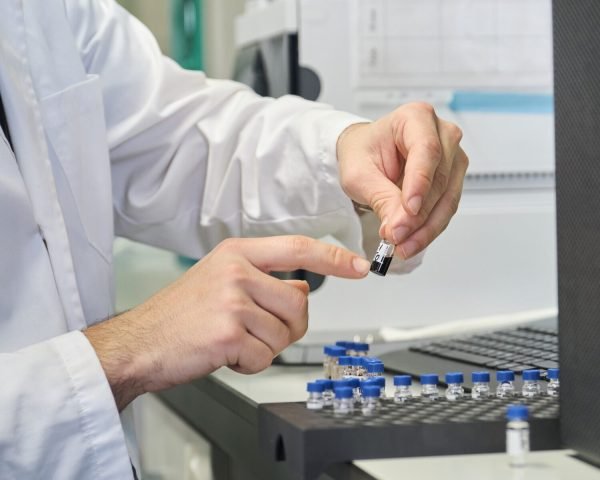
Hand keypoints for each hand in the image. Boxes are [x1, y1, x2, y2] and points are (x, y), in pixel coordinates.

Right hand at [84, 236, 370, 409]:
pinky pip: (266, 356)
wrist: (139, 342)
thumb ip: (263, 279)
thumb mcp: (220, 281)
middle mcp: (236, 271)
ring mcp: (232, 300)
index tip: (357, 265)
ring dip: (263, 347)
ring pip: (284, 333)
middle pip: (298, 303)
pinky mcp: (228, 331)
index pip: (297, 247)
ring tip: (231, 340)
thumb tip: (302, 290)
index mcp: (236, 253)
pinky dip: (250, 364)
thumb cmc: (180, 315)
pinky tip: (224, 353)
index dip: (333, 256)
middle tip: (254, 331)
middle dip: (285, 327)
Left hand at [336, 102, 467, 258]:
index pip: (426, 150)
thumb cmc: (361, 153)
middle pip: (440, 178)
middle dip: (418, 214)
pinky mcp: (452, 180)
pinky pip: (445, 209)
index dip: (420, 183)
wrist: (364, 156)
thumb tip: (398, 226)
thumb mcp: (359, 175)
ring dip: (426, 227)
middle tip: (397, 235)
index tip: (409, 209)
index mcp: (415, 118)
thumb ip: (380, 198)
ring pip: (447, 198)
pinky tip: (412, 242)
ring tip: (403, 245)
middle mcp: (440, 133)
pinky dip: (429, 229)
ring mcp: (451, 157)